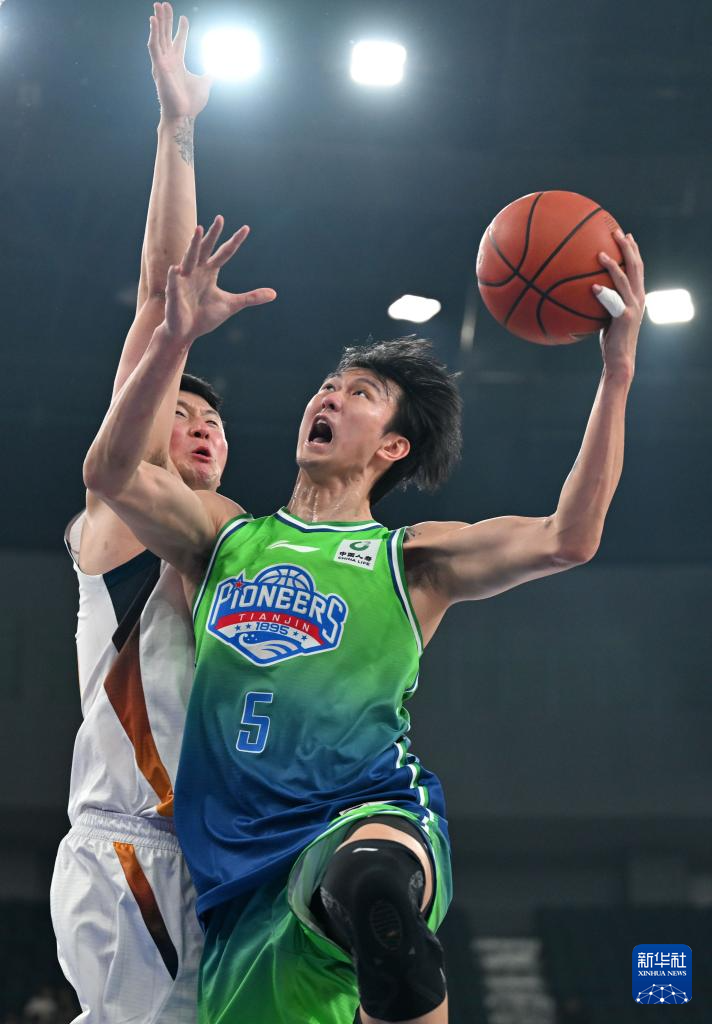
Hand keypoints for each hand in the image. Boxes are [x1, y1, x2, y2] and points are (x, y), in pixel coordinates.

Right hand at [148, 2, 211, 118]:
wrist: (184, 116)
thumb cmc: (191, 103)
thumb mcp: (205, 84)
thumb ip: (210, 74)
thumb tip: (217, 69)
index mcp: (178, 63)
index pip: (178, 41)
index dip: (181, 29)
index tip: (184, 18)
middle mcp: (169, 61)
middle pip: (166, 35)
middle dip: (166, 19)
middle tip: (165, 4)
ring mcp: (162, 63)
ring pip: (158, 37)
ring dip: (157, 21)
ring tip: (157, 6)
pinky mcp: (158, 67)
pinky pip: (154, 47)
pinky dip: (153, 33)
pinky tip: (153, 21)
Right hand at [163, 216, 276, 342]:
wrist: (186, 332)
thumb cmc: (205, 317)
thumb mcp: (231, 305)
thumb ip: (251, 297)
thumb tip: (274, 294)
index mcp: (210, 272)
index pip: (225, 253)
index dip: (235, 241)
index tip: (246, 228)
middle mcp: (197, 271)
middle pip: (206, 248)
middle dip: (212, 234)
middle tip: (220, 218)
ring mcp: (184, 280)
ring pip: (190, 258)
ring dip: (194, 244)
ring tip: (198, 230)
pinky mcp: (174, 292)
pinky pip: (174, 282)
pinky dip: (175, 275)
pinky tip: (176, 268)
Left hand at [592, 229, 644, 377]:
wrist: (620, 359)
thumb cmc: (611, 340)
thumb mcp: (607, 316)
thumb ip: (603, 303)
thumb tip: (585, 291)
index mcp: (636, 295)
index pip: (637, 267)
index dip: (633, 250)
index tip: (625, 235)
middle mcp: (638, 298)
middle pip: (636, 266)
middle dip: (627, 247)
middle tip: (617, 231)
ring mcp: (633, 307)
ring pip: (626, 280)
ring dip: (614, 265)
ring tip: (600, 253)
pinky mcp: (624, 317)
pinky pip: (613, 302)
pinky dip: (604, 293)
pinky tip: (593, 287)